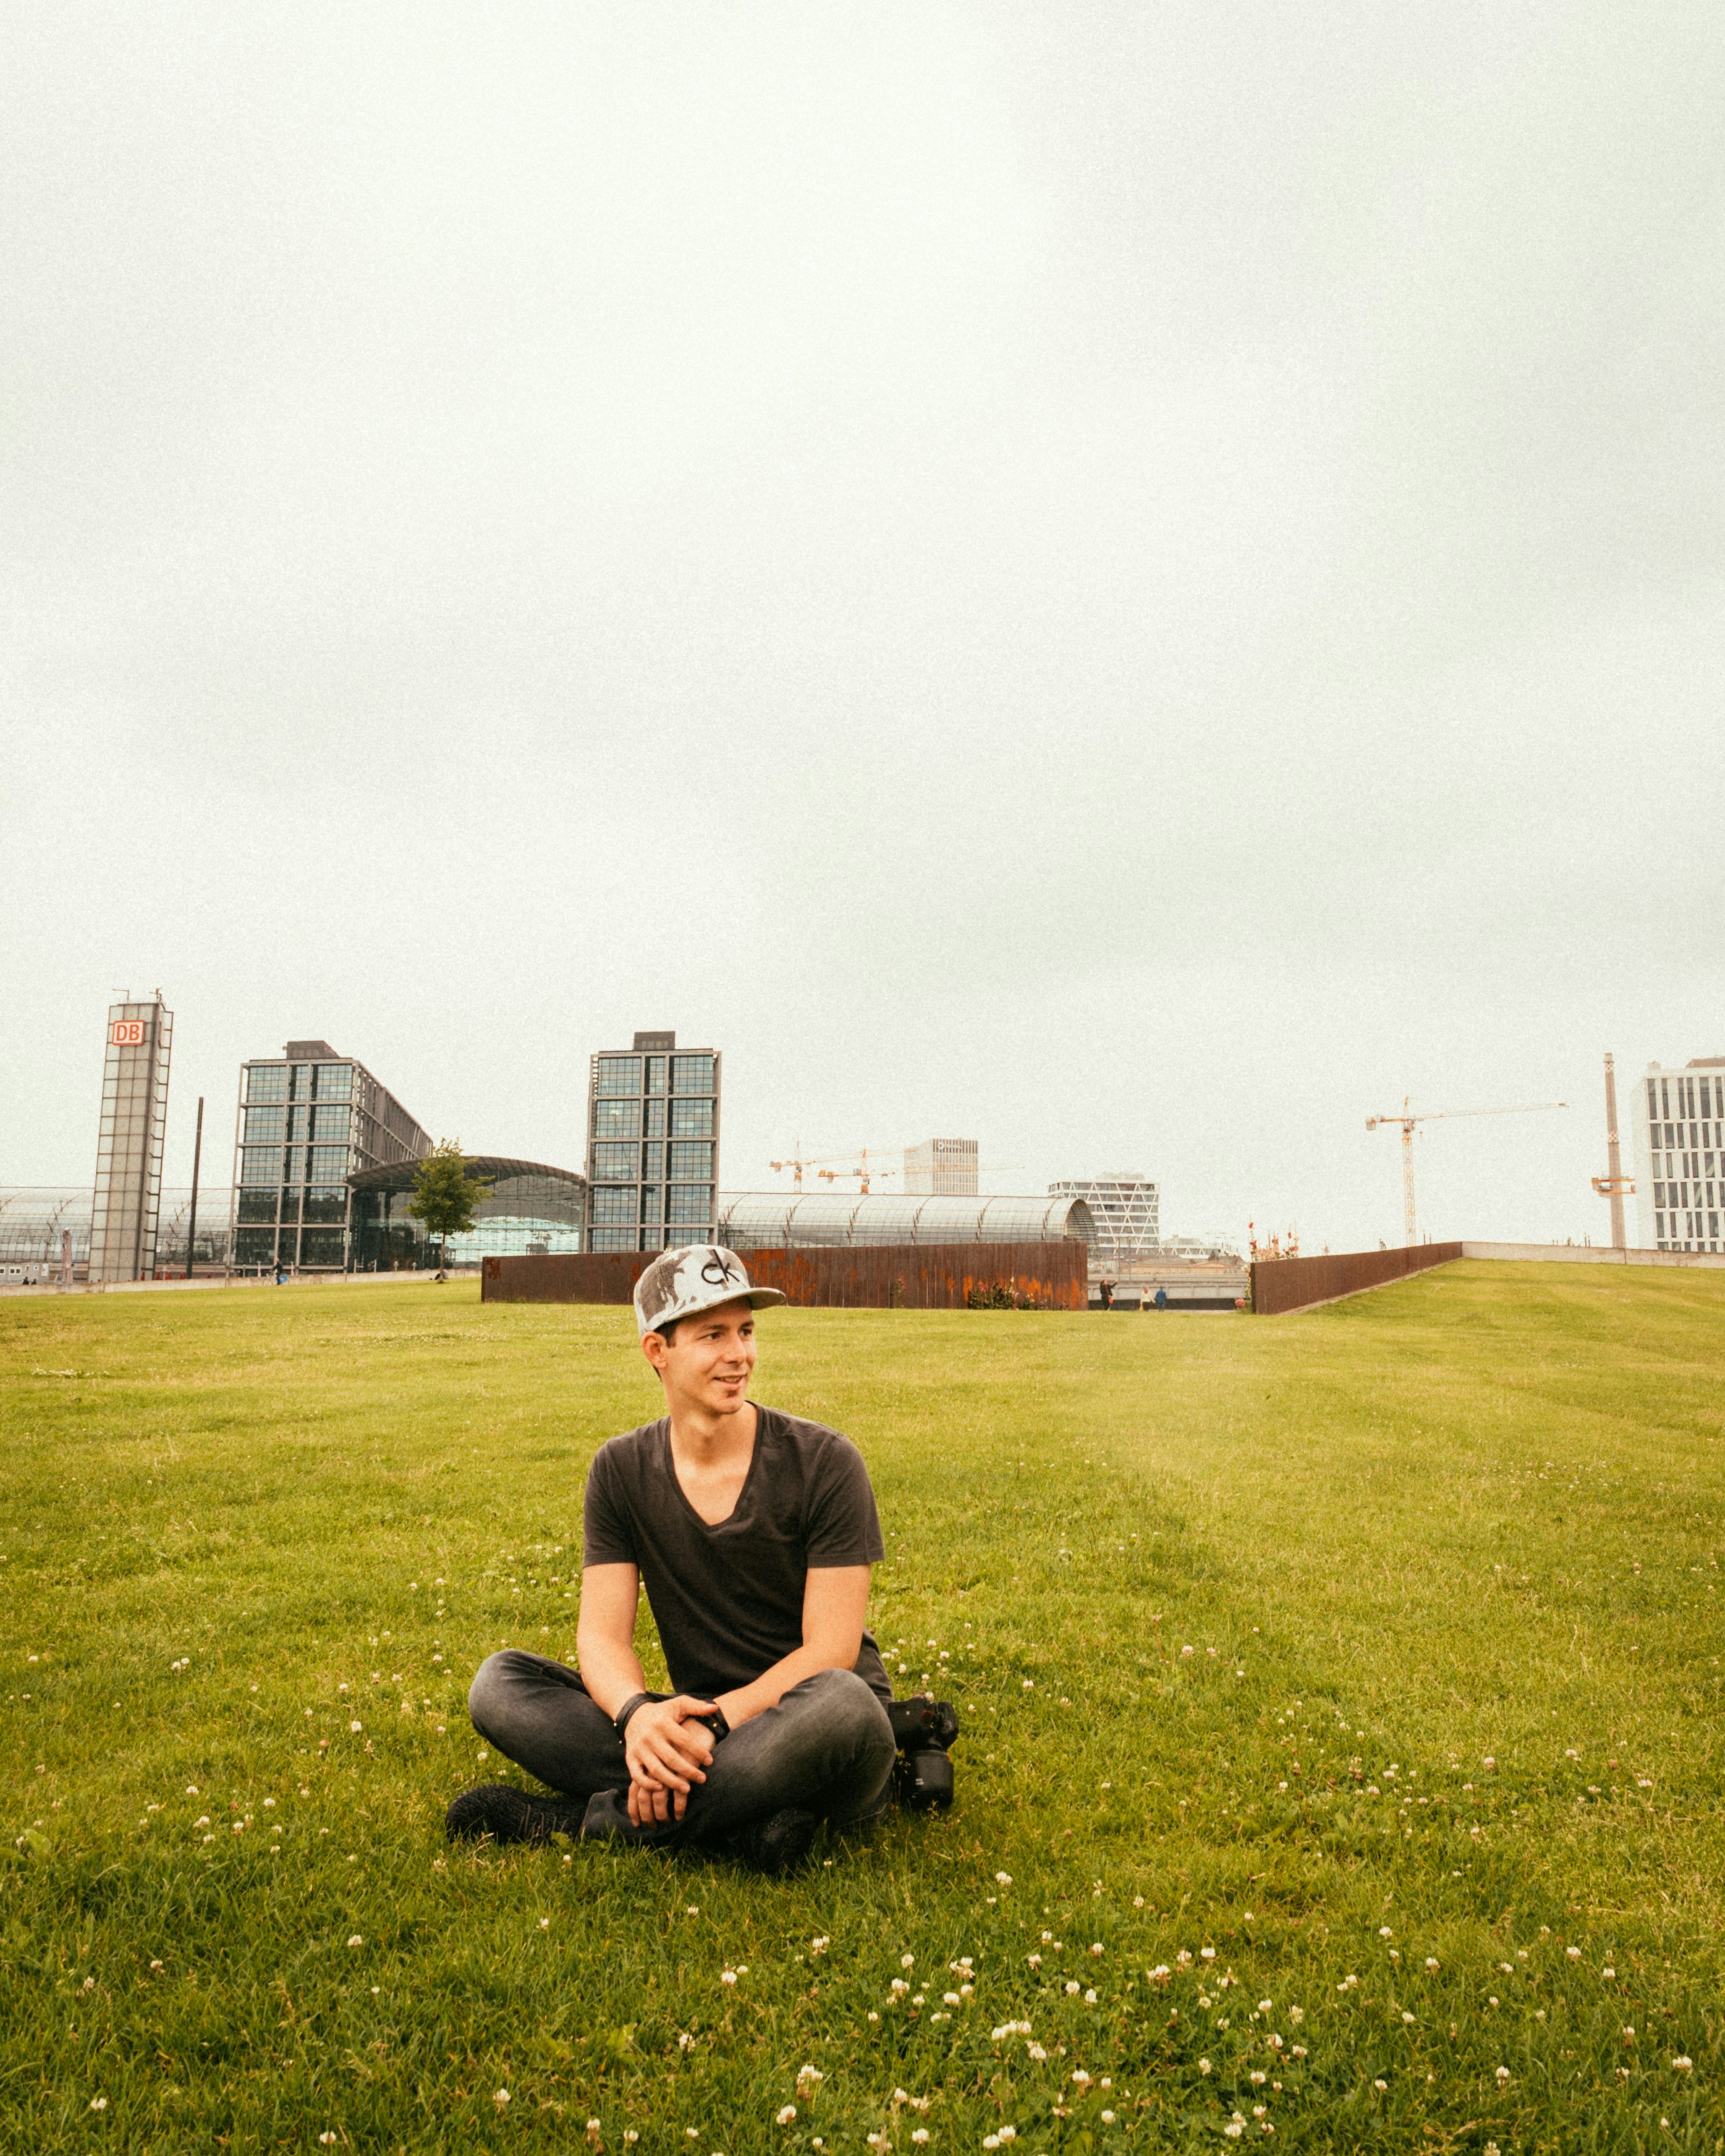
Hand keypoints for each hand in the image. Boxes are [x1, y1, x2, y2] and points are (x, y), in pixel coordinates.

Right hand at [625, 1695, 717, 1824]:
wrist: (633, 1715)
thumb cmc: (662, 1712)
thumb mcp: (678, 1704)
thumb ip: (696, 1706)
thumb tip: (715, 1709)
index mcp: (663, 1722)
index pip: (684, 1740)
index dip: (698, 1751)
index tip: (710, 1761)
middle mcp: (650, 1736)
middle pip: (671, 1758)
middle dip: (688, 1770)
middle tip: (702, 1779)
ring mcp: (639, 1749)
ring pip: (656, 1769)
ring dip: (672, 1781)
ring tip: (687, 1789)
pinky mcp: (630, 1758)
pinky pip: (637, 1775)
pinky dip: (647, 1784)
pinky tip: (661, 1788)